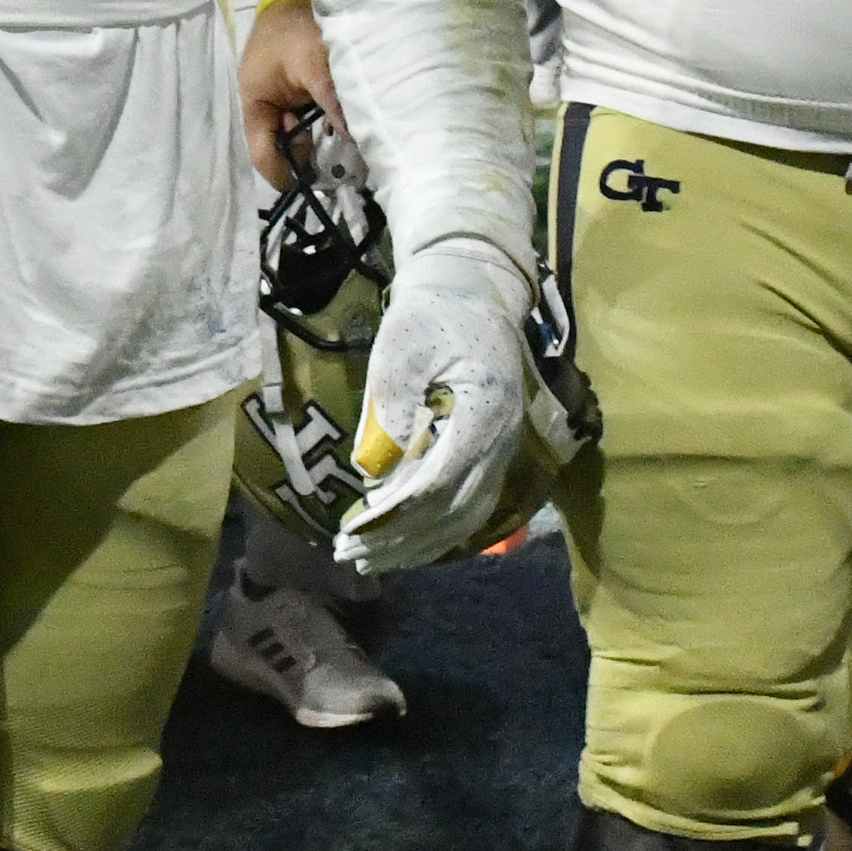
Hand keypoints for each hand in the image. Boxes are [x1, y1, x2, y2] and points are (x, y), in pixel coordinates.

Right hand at [240, 0, 344, 190]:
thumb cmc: (296, 25)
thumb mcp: (314, 63)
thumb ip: (331, 101)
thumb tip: (356, 136)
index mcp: (254, 103)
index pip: (263, 154)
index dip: (286, 175)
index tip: (316, 186)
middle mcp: (264, 106)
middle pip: (282, 148)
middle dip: (308, 157)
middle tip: (340, 165)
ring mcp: (280, 98)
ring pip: (299, 134)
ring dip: (320, 140)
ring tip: (347, 147)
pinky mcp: (297, 90)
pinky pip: (310, 117)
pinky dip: (326, 123)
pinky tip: (346, 124)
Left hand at [342, 238, 531, 571]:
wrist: (472, 289)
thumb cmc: (432, 313)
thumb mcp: (401, 349)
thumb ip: (389, 408)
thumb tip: (371, 471)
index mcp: (484, 412)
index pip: (438, 484)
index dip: (394, 517)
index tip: (352, 533)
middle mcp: (502, 440)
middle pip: (453, 512)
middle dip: (399, 542)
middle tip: (348, 557)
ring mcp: (503, 449)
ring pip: (466, 518)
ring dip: (418, 545)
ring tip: (370, 561)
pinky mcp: (493, 451)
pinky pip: (470, 505)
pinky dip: (436, 531)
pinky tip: (403, 542)